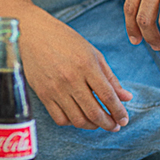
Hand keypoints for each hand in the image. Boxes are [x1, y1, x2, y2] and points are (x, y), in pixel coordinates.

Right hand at [20, 10, 131, 132]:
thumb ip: (109, 77)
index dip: (119, 112)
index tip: (124, 120)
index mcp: (86, 65)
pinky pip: (60, 119)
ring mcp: (55, 88)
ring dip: (92, 126)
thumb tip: (126, 97)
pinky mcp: (43, 94)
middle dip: (109, 124)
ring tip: (98, 122)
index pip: (108, 96)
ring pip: (78, 120)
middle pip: (94, 112)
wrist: (32, 34)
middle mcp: (71, 79)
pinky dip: (72, 123)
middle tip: (115, 126)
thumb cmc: (65, 40)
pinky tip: (78, 116)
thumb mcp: (92, 53)